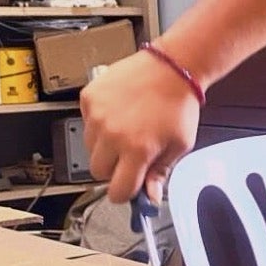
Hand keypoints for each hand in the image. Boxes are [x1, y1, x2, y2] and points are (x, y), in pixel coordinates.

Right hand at [81, 49, 200, 202]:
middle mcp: (112, 134)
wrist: (172, 67)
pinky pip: (86, 123)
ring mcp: (97, 115)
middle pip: (98, 172)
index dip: (125, 192)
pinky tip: (118, 113)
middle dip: (113, 168)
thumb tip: (149, 198)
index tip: (130, 186)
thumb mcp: (179, 145)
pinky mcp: (89, 98)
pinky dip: (98, 123)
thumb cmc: (178, 104)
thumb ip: (160, 173)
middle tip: (130, 154)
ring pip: (90, 148)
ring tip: (126, 128)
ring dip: (104, 146)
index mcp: (137, 150)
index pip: (117, 191)